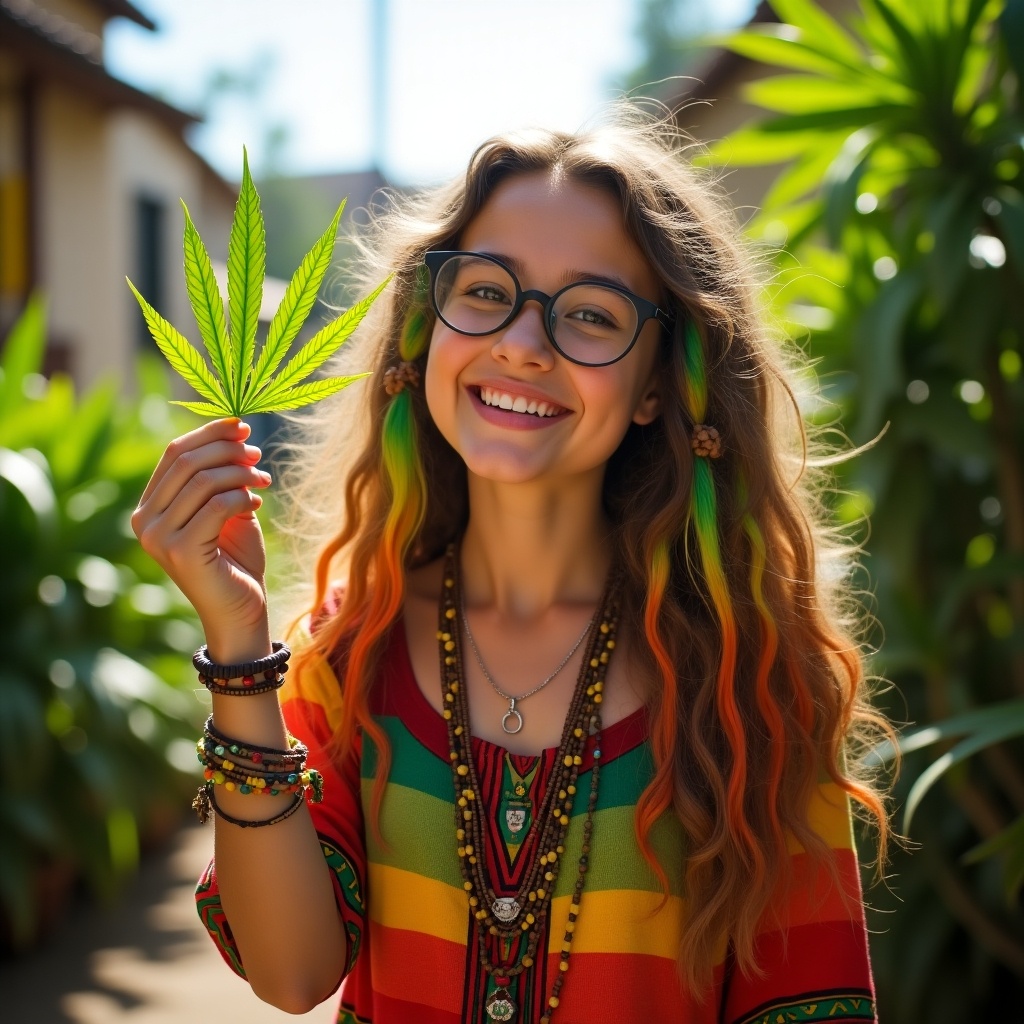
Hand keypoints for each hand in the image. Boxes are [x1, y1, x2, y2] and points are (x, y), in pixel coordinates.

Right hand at [133, 418, 271, 652]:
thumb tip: (236, 430)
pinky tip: (256, 503)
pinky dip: (242, 497)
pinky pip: (217, 505)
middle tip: (257, 454)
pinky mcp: (181, 552)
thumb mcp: (228, 509)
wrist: (242, 610)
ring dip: (240, 473)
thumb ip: (223, 476)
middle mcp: (145, 521)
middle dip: (228, 450)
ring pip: (203, 480)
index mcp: (149, 507)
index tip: (243, 426)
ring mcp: (158, 538)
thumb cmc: (237, 560)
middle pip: (186, 461)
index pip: (174, 453)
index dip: (210, 434)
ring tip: (263, 480)